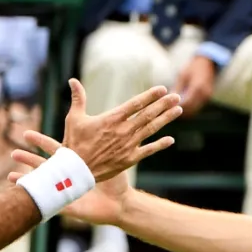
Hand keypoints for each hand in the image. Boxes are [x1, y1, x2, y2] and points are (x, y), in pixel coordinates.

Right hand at [7, 131, 132, 225]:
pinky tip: (23, 197)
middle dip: (28, 159)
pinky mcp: (66, 204)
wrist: (120, 204)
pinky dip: (35, 198)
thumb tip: (105, 120)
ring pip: (42, 184)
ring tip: (10, 177)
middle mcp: (67, 176)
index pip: (54, 149)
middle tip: (13, 153)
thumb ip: (103, 141)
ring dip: (27, 179)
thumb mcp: (108, 157)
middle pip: (43, 165)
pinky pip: (47, 201)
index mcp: (74, 163)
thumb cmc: (116, 182)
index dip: (40, 142)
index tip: (26, 134)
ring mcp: (65, 190)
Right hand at [56, 78, 181, 181]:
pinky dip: (160, 145)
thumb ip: (78, 98)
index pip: (136, 103)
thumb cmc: (74, 143)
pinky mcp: (129, 159)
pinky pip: (148, 150)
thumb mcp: (74, 118)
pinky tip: (171, 139)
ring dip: (166, 119)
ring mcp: (128, 145)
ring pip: (151, 129)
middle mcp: (123, 130)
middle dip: (164, 104)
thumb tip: (73, 81)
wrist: (76, 170)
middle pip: (148, 114)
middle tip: (177, 97)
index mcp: (112, 118)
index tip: (163, 89)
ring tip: (178, 110)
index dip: (150, 95)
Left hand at [173, 56, 215, 116]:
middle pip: (190, 110)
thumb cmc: (192, 67)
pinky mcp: (207, 97)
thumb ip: (177, 89)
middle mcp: (204, 94)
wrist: (207, 62)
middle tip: (168, 112)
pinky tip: (181, 105)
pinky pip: (197, 107)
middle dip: (179, 112)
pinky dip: (189, 108)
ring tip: (173, 109)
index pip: (186, 104)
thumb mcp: (182, 76)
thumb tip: (167, 100)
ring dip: (184, 111)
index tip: (166, 109)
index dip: (176, 108)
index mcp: (197, 88)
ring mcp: (207, 97)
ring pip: (194, 110)